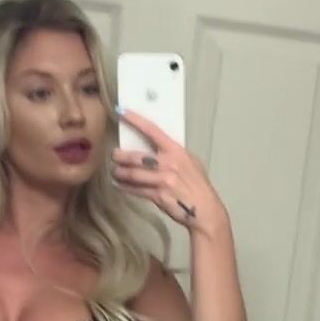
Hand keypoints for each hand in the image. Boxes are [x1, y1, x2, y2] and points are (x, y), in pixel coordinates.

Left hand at [112, 111, 227, 235]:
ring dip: (119, 173)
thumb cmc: (198, 184)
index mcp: (176, 151)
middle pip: (136, 157)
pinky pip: (136, 190)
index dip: (135, 120)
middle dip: (120, 156)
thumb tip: (156, 145)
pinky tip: (120, 185)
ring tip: (115, 172)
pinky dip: (125, 187)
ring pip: (132, 174)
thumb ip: (173, 153)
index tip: (122, 112)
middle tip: (115, 155)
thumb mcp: (190, 161)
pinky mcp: (158, 196)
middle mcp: (168, 164)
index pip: (152, 130)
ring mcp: (162, 181)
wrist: (204, 208)